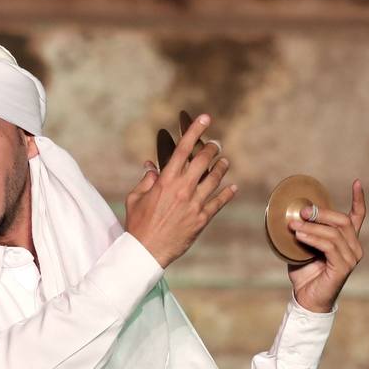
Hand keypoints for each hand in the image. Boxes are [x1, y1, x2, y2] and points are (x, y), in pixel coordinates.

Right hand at [125, 113, 237, 267]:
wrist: (147, 250)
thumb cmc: (138, 224)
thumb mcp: (135, 198)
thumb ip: (146, 180)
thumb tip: (152, 168)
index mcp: (166, 180)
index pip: (183, 149)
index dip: (195, 131)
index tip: (206, 118)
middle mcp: (183, 189)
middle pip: (204, 161)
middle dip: (212, 148)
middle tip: (216, 144)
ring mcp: (194, 204)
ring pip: (215, 179)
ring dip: (222, 167)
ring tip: (225, 162)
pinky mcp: (202, 219)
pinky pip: (219, 202)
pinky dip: (228, 193)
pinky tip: (233, 187)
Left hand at [287, 180, 365, 312]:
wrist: (306, 300)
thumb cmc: (305, 274)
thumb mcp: (303, 247)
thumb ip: (303, 231)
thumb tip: (291, 214)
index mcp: (347, 241)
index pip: (358, 217)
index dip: (358, 199)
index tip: (356, 182)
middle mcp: (354, 248)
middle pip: (342, 221)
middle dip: (322, 213)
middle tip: (302, 212)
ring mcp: (351, 258)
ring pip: (334, 233)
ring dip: (312, 227)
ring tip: (293, 225)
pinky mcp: (343, 267)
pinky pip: (329, 246)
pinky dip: (313, 238)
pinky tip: (299, 236)